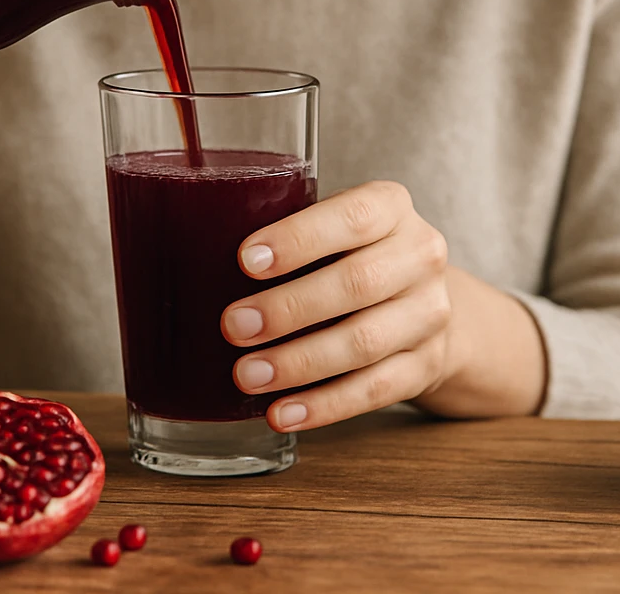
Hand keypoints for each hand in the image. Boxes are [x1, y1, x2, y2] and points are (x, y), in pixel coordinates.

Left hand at [221, 180, 453, 431]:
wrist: (424, 302)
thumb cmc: (353, 256)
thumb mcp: (332, 229)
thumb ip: (286, 237)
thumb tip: (190, 262)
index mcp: (390, 207)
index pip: (351, 217)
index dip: (298, 240)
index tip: (246, 261)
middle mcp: (420, 255)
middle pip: (358, 283)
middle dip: (289, 309)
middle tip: (234, 327)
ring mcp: (429, 313)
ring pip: (365, 342)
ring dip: (300, 363)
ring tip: (248, 376)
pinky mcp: (426, 364)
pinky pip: (376, 390)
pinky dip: (324, 406)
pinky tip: (283, 413)